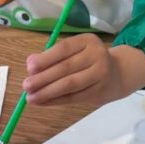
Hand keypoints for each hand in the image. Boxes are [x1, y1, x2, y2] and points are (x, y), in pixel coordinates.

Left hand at [22, 34, 144, 107]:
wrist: (118, 74)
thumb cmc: (89, 59)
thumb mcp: (76, 51)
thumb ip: (54, 56)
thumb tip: (31, 63)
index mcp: (88, 41)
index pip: (65, 48)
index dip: (46, 58)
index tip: (29, 67)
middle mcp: (97, 55)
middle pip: (66, 68)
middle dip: (43, 78)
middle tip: (26, 85)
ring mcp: (100, 75)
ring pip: (70, 85)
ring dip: (48, 92)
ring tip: (30, 97)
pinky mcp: (99, 92)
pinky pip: (74, 98)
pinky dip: (56, 101)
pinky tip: (42, 102)